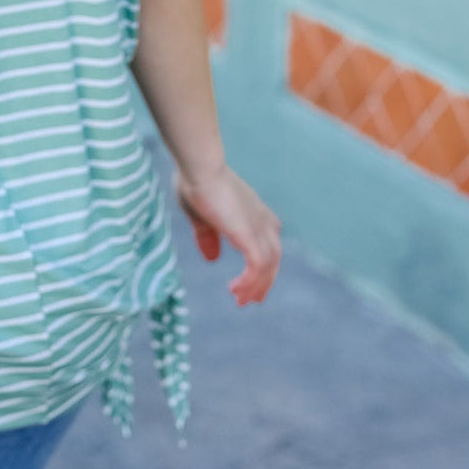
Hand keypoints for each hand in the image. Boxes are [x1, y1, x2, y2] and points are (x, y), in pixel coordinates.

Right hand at [175, 165, 281, 306]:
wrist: (200, 168)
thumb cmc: (195, 181)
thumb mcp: (201, 215)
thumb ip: (208, 236)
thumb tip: (212, 258)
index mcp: (252, 211)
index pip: (269, 240)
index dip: (264, 261)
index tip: (253, 280)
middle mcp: (261, 219)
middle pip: (273, 256)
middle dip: (264, 280)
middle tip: (252, 300)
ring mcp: (259, 227)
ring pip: (268, 265)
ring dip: (256, 285)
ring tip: (239, 299)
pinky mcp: (251, 236)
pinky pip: (257, 267)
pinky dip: (249, 282)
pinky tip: (234, 289)